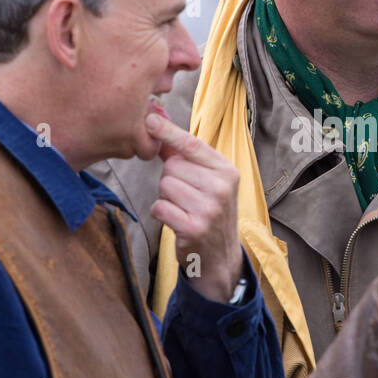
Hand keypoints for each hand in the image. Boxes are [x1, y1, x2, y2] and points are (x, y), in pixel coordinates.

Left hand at [146, 112, 243, 303]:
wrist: (219, 258)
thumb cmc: (210, 213)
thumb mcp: (208, 182)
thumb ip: (185, 156)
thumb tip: (158, 124)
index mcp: (227, 171)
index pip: (192, 144)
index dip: (168, 131)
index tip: (150, 119)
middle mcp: (222, 188)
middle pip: (172, 166)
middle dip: (171, 179)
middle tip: (186, 197)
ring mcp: (209, 209)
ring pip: (165, 185)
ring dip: (166, 198)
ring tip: (183, 209)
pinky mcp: (194, 228)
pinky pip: (160, 207)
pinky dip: (161, 213)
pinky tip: (176, 221)